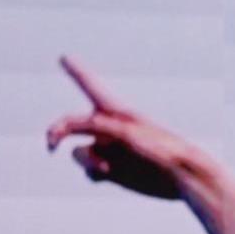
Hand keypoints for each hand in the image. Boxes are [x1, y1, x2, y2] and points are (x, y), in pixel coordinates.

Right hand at [45, 56, 202, 199]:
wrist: (183, 177)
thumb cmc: (162, 149)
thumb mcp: (127, 132)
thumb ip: (98, 127)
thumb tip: (74, 135)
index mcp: (117, 113)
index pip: (92, 88)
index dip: (77, 73)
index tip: (65, 57)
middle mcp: (110, 130)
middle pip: (73, 125)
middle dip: (58, 130)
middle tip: (51, 141)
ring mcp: (111, 151)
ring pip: (80, 151)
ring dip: (85, 158)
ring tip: (104, 166)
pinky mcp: (114, 171)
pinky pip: (90, 170)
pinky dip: (92, 172)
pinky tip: (105, 174)